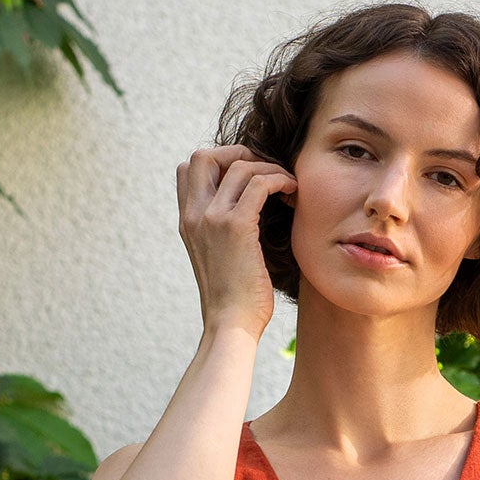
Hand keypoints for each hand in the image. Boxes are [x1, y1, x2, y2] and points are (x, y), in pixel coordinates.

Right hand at [176, 144, 296, 339]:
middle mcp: (193, 215)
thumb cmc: (234, 300)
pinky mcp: (235, 226)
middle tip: (266, 171)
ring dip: (269, 168)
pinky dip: (279, 180)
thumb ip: (223, 231)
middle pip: (204, 155)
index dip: (219, 162)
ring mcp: (211, 218)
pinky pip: (259, 182)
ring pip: (238, 164)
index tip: (248, 177)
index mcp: (187, 222)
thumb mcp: (220, 258)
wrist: (231, 326)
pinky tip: (292, 193)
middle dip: (239, 153)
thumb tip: (251, 212)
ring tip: (288, 185)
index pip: (189, 169)